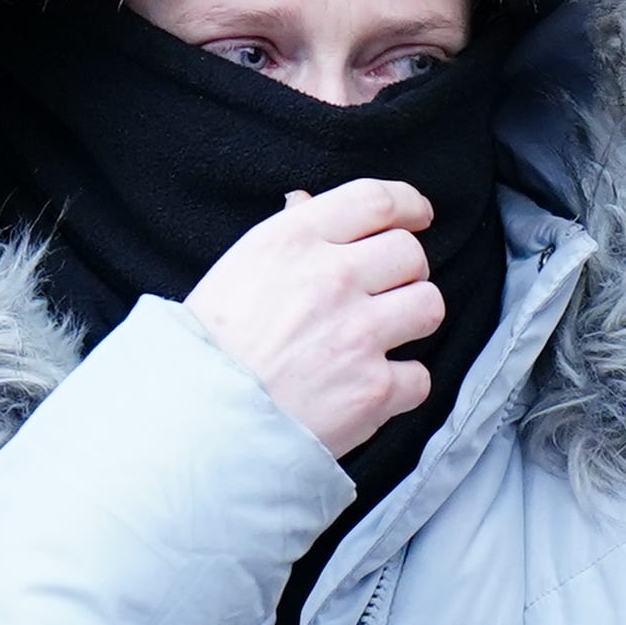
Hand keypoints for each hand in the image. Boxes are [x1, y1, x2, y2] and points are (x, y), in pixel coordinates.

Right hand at [182, 180, 442, 457]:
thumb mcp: (236, 271)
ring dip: (413, 320)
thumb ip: (285, 235)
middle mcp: (332, 279)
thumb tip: (307, 202)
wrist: (196, 424)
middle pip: (410, 253)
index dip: (408, 204)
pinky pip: (419, 376)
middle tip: (386, 291)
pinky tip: (370, 388)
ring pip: (429, 305)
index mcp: (294, 241)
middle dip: (406, 271)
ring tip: (384, 337)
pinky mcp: (374, 389)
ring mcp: (358, 334)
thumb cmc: (208, 349)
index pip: (375, 200)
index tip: (418, 214)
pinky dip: (401, 386)